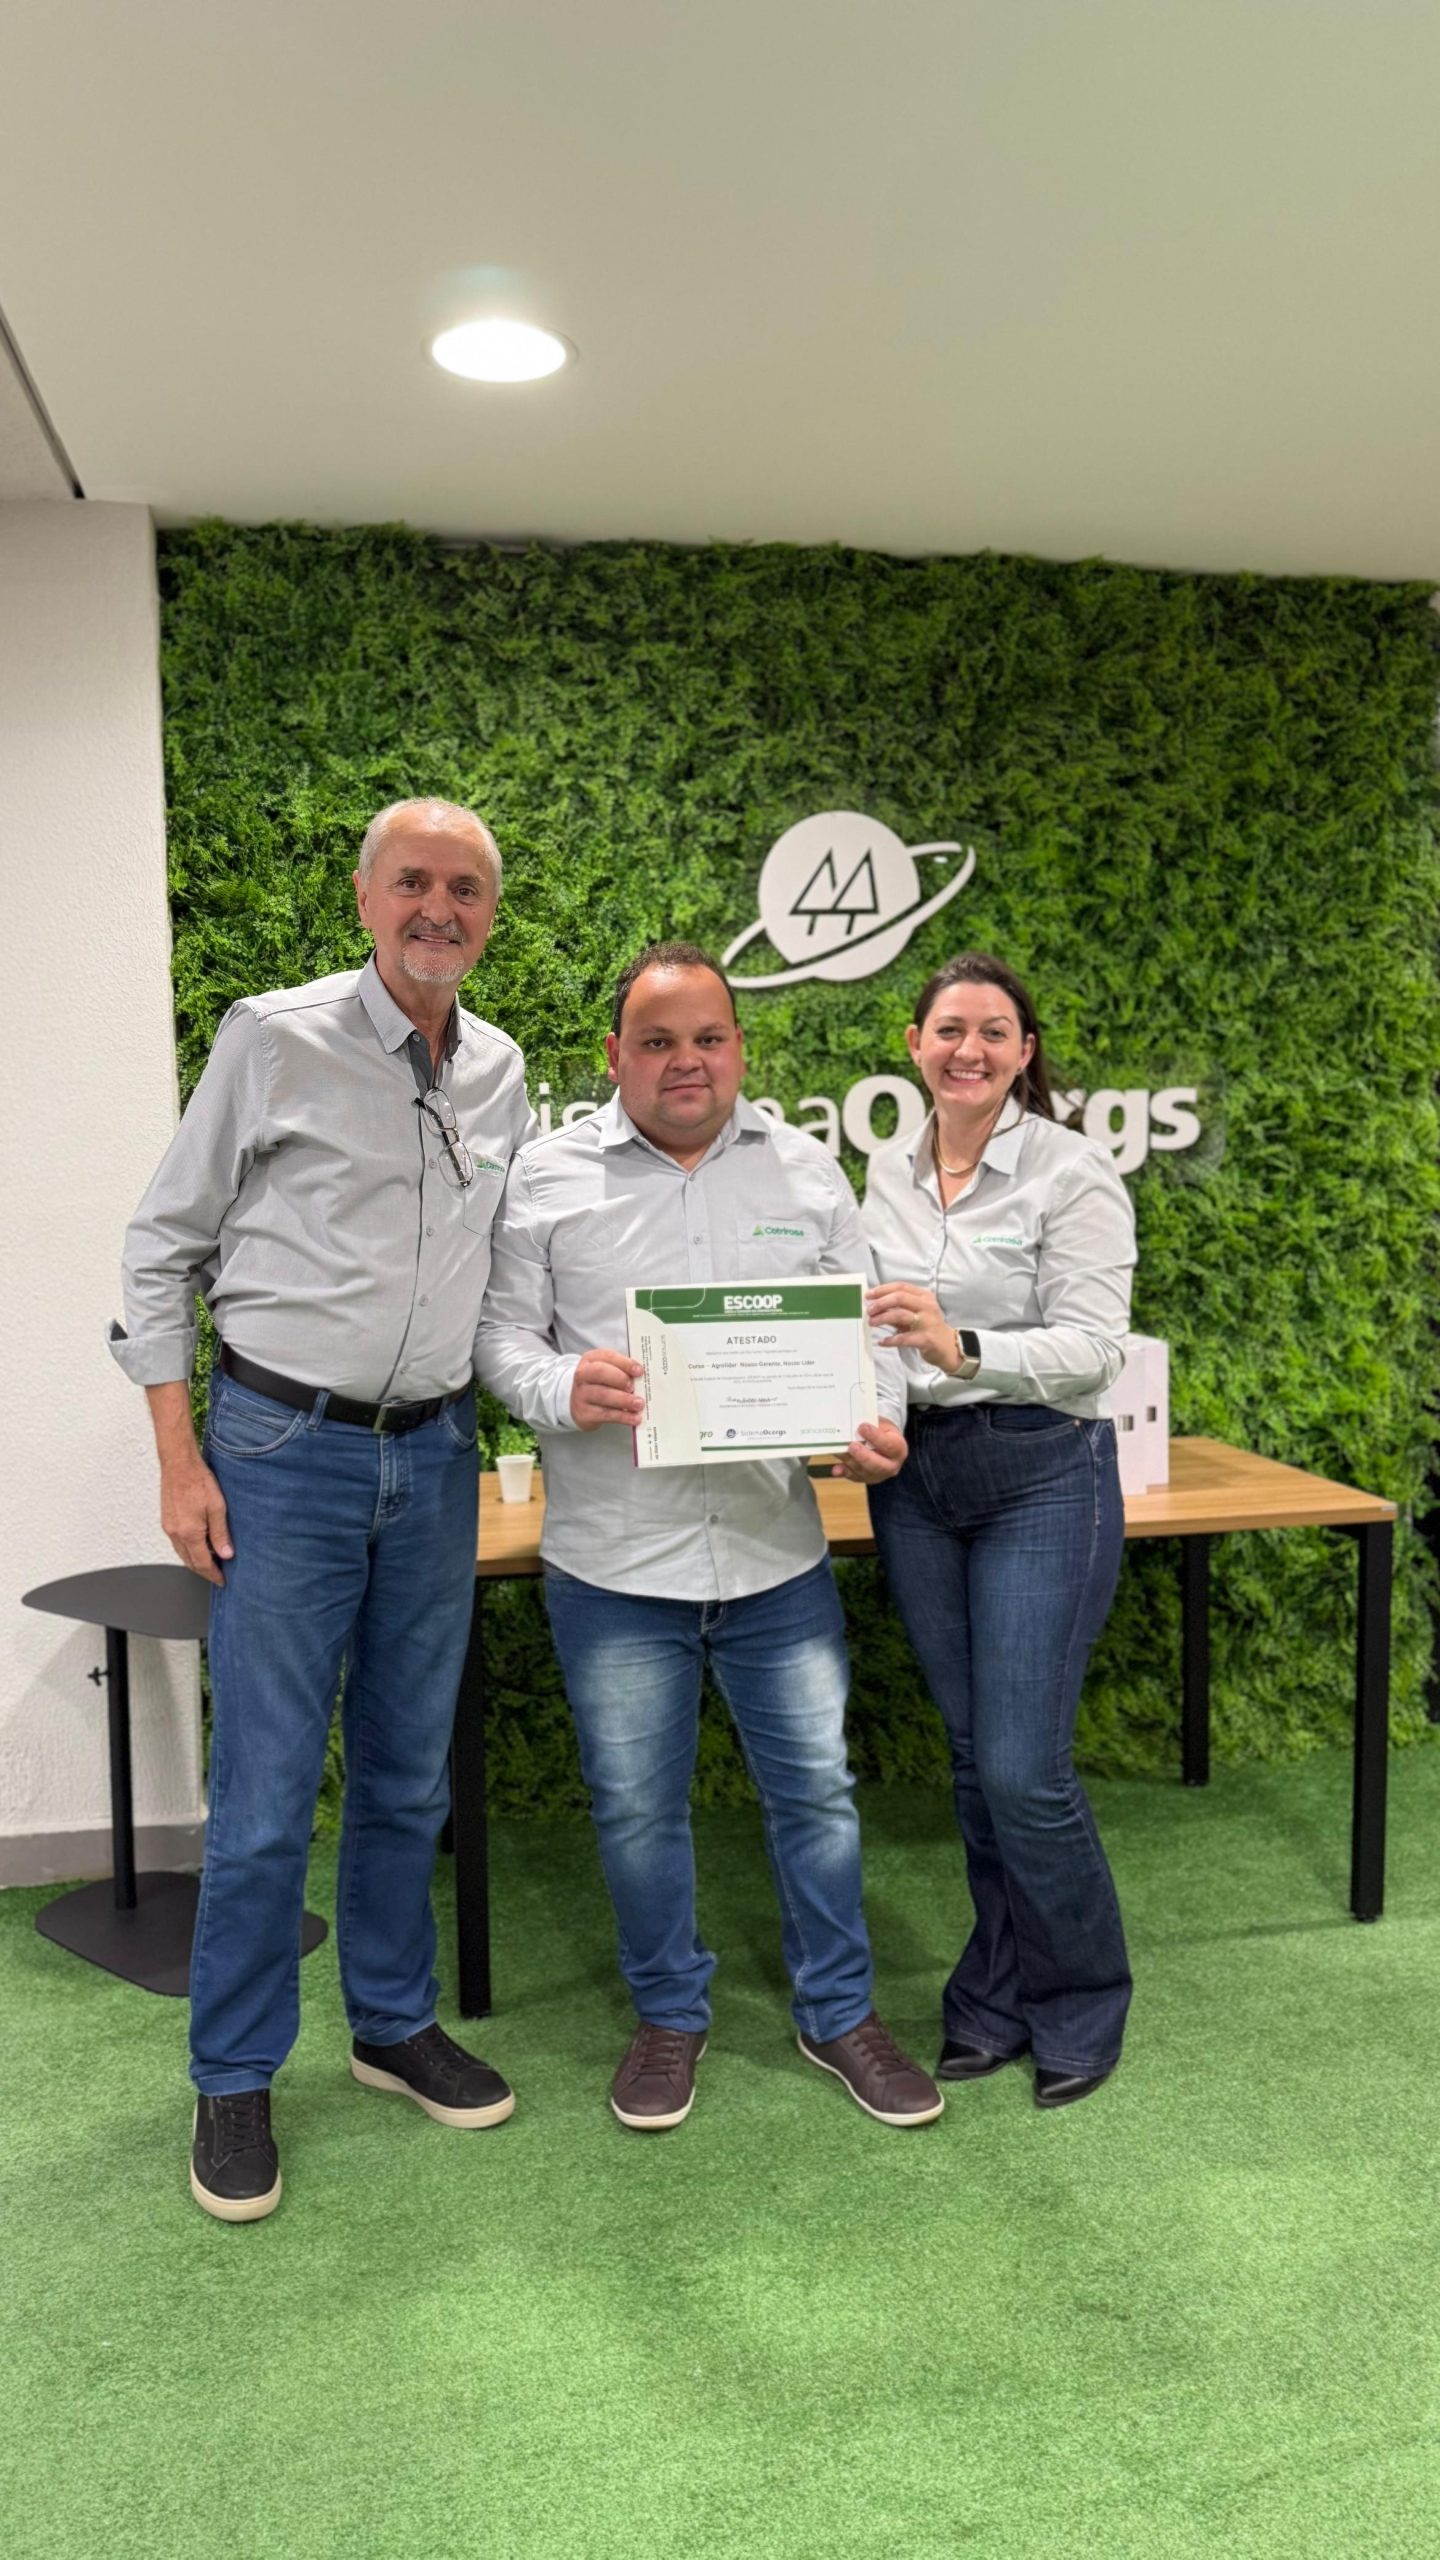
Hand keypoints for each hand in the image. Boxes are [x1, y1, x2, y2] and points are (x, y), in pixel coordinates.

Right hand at [159, 1455, 233, 1585]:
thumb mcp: (217, 1508)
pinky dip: (188, 1550)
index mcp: (189, 1533)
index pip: (202, 1563)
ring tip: (211, 1562)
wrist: (178, 1464)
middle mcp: (176, 1534)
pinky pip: (177, 1543)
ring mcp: (168, 1528)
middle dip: (204, 1571)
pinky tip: (198, 1546)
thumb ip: (221, 1534)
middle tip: (218, 1575)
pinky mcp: (166, 1521)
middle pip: (190, 1562)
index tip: (222, 1581)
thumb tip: (226, 1555)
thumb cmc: (198, 1482)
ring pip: (182, 1554)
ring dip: (195, 1561)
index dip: (213, 1574)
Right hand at [570, 1348, 645, 1430]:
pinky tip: (634, 1418)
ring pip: (603, 1395)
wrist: (578, 1403)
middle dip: (620, 1379)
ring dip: (624, 1400)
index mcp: (591, 1360)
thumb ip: (623, 1370)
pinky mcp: (584, 1413)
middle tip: (634, 1387)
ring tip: (639, 1404)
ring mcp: (581, 1394)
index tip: (640, 1371)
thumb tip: (643, 1377)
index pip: (607, 1356)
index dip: (625, 1363)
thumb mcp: (607, 1371)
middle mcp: (582, 1375)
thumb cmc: (599, 1384)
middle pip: (600, 1373)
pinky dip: (622, 1417)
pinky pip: (605, 1414)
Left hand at [831, 1419, 907, 1483]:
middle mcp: (891, 1466)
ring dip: (850, 1461)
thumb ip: (873, 1425)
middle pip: (878, 1465)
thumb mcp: (883, 1424)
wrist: (885, 1443)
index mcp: (899, 1449)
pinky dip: (844, 1472)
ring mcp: (878, 1475)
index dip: (876, 1437)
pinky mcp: (866, 1478)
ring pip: (863, 1471)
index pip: (889, 1445)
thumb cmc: (883, 1432)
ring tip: (839, 1451)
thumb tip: (856, 1423)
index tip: (863, 1427)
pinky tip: (836, 1469)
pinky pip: (854, 1477)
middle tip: (852, 1446)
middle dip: (863, 1456)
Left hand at [865, 1284, 957, 1372]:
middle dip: (881, 1302)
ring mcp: (928, 1322)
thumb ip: (899, 1307)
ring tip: (872, 1322)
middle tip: (869, 1310)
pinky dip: (891, 1340)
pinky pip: (904, 1338)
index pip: (901, 1287)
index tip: (869, 1295)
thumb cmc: (928, 1327)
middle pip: (900, 1297)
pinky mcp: (926, 1339)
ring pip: (900, 1315)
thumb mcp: (916, 1313)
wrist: (948, 1346)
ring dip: (882, 1318)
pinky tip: (882, 1341)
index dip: (882, 1289)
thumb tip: (875, 1304)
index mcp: (924, 1296)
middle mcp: (927, 1306)